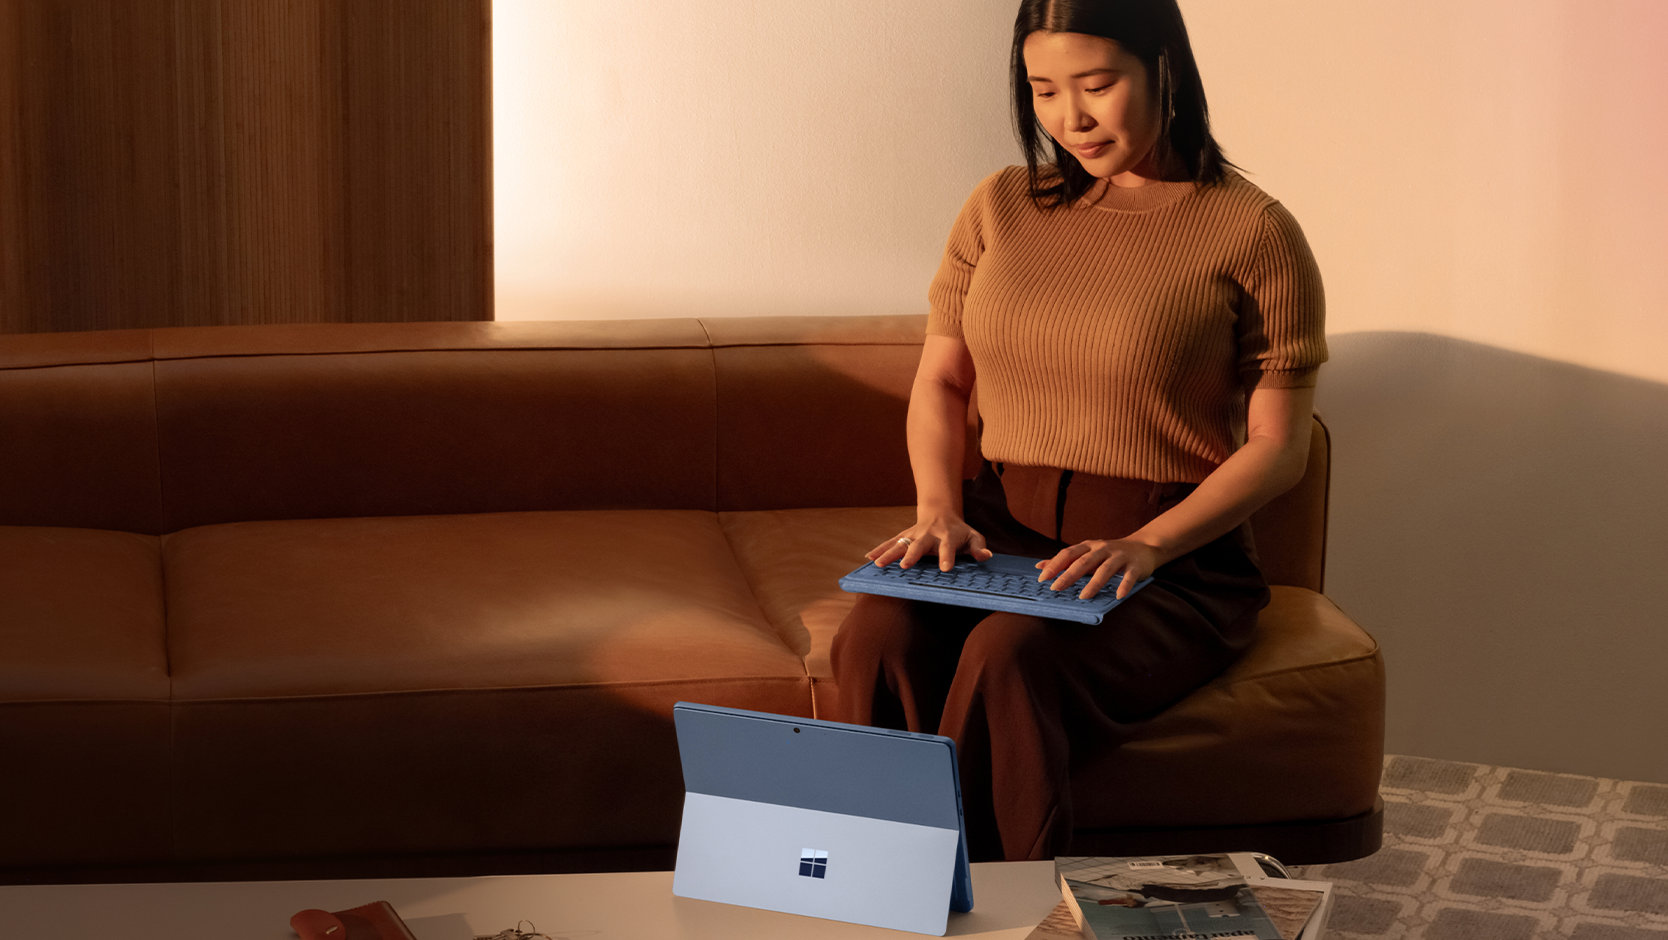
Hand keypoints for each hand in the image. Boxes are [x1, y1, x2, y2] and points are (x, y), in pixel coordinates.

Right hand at [867, 513, 993, 571]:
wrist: (941, 512)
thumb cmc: (959, 532)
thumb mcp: (973, 537)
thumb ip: (979, 547)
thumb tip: (987, 556)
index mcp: (947, 536)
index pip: (948, 547)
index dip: (947, 557)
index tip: (946, 569)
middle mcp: (928, 535)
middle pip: (919, 545)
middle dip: (912, 554)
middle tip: (904, 565)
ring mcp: (914, 534)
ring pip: (900, 543)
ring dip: (889, 552)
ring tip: (878, 563)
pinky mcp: (903, 536)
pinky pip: (890, 542)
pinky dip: (879, 549)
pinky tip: (869, 558)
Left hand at [1036, 538, 1162, 599]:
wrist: (1144, 546)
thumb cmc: (1109, 553)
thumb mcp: (1087, 553)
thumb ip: (1065, 561)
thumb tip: (1039, 566)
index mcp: (1089, 546)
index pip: (1068, 554)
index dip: (1055, 565)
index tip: (1042, 578)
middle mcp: (1103, 549)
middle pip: (1084, 562)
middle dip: (1069, 575)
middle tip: (1056, 588)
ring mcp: (1119, 556)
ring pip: (1105, 569)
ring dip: (1094, 583)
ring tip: (1083, 597)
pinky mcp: (1135, 566)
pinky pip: (1129, 576)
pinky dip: (1124, 586)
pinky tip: (1118, 596)